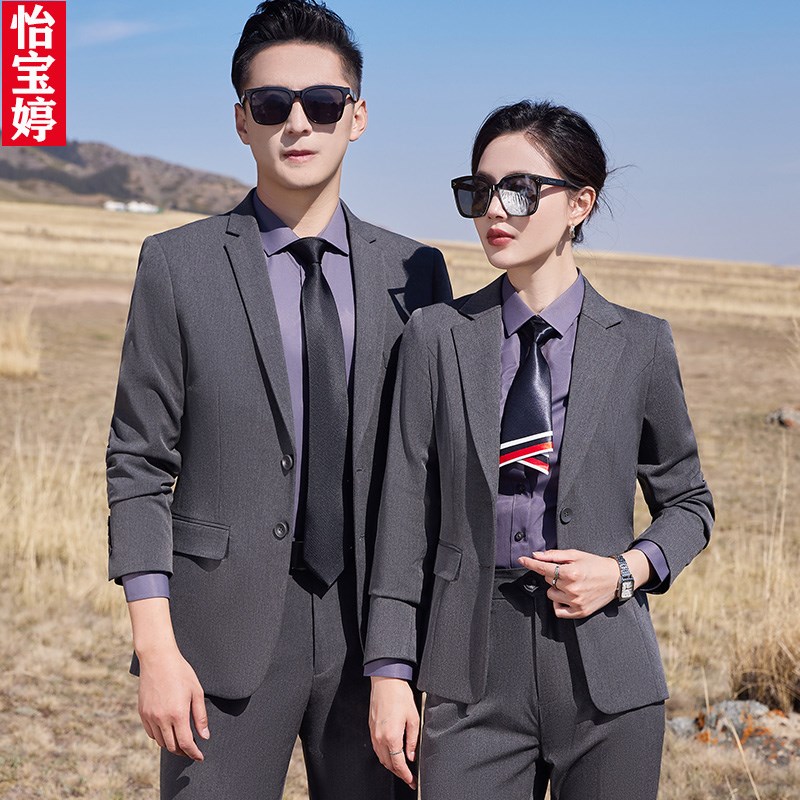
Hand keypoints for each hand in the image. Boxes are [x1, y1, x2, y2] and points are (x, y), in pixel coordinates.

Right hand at [137, 644, 209, 761]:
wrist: (158, 659)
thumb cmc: (181, 672)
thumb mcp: (197, 691)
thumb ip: (200, 716)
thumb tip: (204, 736)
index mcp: (178, 714)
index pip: (186, 743)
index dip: (194, 753)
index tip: (199, 757)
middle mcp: (162, 718)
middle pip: (172, 746)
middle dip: (183, 751)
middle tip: (191, 750)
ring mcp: (150, 717)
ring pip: (160, 742)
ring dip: (171, 745)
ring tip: (181, 742)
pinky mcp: (142, 713)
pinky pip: (151, 733)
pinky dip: (160, 737)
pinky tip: (167, 731)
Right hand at [369, 677, 418, 788]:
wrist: (385, 681)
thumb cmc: (400, 696)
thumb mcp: (414, 718)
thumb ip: (412, 740)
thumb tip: (411, 756)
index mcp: (391, 737)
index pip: (398, 764)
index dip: (406, 775)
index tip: (412, 781)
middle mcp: (380, 738)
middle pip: (388, 764)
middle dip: (399, 773)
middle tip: (409, 777)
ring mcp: (373, 733)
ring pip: (381, 757)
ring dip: (391, 765)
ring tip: (401, 768)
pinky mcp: (371, 728)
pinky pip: (376, 748)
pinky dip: (384, 756)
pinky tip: (391, 754)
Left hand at [519, 549, 618, 618]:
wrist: (616, 578)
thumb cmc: (596, 565)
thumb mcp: (575, 555)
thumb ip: (554, 555)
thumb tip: (536, 555)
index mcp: (570, 572)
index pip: (543, 568)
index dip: (530, 563)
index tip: (522, 560)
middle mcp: (572, 588)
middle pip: (547, 580)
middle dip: (553, 574)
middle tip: (567, 572)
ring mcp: (575, 602)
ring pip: (551, 595)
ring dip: (556, 589)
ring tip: (570, 584)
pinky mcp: (579, 612)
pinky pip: (558, 611)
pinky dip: (559, 604)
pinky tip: (566, 597)